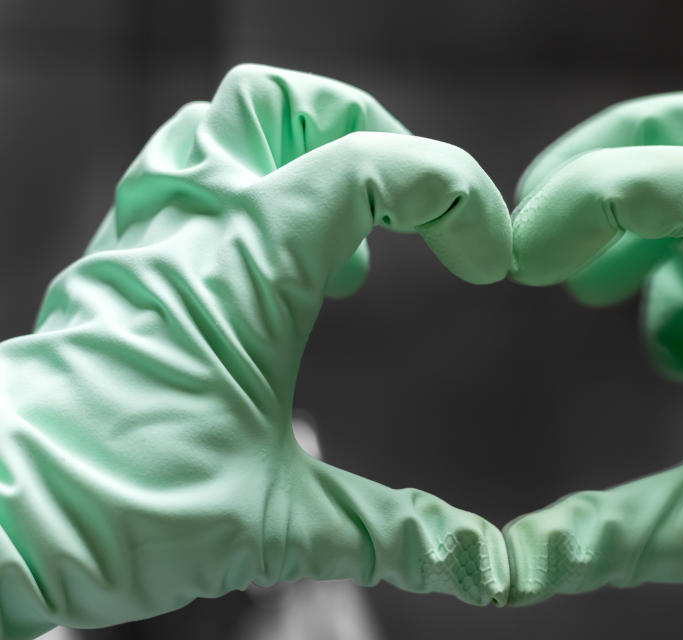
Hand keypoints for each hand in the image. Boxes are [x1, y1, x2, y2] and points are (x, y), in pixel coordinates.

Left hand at [0, 64, 510, 638]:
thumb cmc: (119, 508)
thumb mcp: (276, 522)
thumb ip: (395, 532)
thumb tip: (485, 565)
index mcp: (247, 264)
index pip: (371, 165)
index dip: (455, 194)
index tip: (486, 264)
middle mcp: (194, 224)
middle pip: (289, 103)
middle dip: (375, 135)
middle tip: (416, 208)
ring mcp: (149, 232)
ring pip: (228, 122)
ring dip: (307, 153)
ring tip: (348, 236)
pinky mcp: (126, 258)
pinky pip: (190, 170)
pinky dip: (254, 188)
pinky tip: (277, 267)